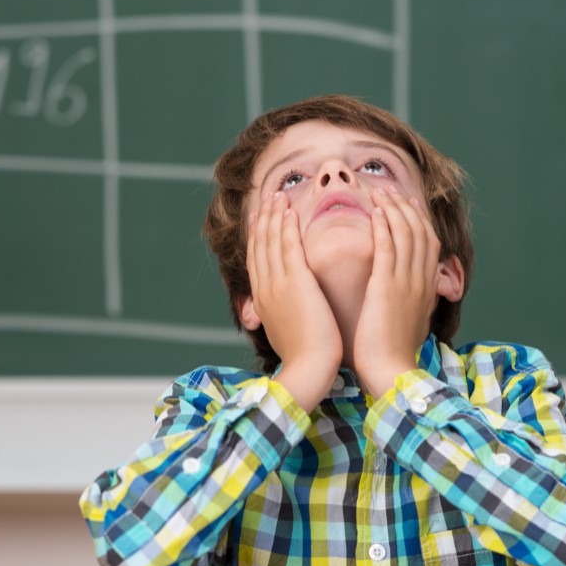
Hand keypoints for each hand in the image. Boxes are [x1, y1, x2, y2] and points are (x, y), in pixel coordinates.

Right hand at [246, 191, 342, 410]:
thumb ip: (284, 318)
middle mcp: (265, 289)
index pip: (257, 262)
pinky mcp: (295, 283)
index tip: (262, 219)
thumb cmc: (305, 360)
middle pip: (261, 246)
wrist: (308, 370)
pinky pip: (288, 246)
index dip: (258, 238)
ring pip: (272, 242)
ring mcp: (278, 285)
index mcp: (263, 302)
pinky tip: (289, 211)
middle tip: (269, 198)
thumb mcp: (287, 336)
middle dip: (264, 220)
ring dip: (274, 216)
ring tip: (278, 195)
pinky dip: (287, 226)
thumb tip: (282, 315)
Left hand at [353, 186, 440, 396]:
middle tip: (389, 189)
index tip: (407, 203)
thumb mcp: (410, 322)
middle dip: (404, 207)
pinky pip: (388, 249)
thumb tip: (408, 293)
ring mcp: (406, 283)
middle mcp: (421, 281)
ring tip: (379, 192)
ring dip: (392, 209)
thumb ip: (411, 301)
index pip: (429, 243)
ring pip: (405, 234)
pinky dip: (383, 227)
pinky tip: (375, 213)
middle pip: (419, 232)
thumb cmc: (393, 353)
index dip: (418, 220)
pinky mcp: (387, 288)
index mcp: (427, 288)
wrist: (391, 372)